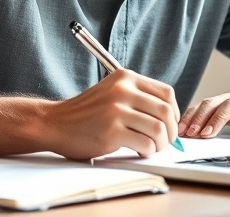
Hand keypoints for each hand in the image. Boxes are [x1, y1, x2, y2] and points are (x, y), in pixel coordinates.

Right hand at [44, 69, 179, 159]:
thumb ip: (137, 97)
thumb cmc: (86, 113)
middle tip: (166, 141)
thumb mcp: (112, 92)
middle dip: (171, 131)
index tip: (171, 124)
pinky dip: (148, 151)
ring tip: (152, 148)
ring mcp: (117, 110)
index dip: (174, 111)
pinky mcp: (112, 131)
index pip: (166, 92)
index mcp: (125, 78)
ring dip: (161, 144)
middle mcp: (123, 90)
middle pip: (165, 111)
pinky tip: (139, 151)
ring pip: (158, 129)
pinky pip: (145, 143)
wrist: (55, 123)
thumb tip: (169, 116)